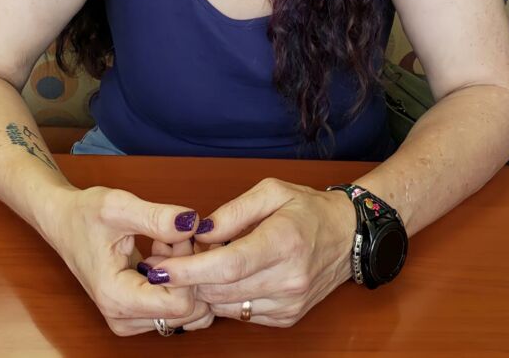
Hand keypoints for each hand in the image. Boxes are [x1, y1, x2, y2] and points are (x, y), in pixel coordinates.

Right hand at [51, 186, 213, 335]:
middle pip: (186, 308)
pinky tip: (161, 251)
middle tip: (170, 236)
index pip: (180, 303)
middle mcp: (124, 318)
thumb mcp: (119, 206)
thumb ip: (156, 217)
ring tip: (162, 243)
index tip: (174, 237)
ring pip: (184, 306)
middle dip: (187, 269)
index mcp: (117, 298)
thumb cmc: (84, 214)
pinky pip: (175, 302)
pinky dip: (178, 276)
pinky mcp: (136, 311)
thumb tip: (192, 223)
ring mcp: (130, 318)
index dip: (186, 266)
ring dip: (183, 272)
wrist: (64, 221)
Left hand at [148, 177, 355, 327]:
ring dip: (202, 289)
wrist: (349, 236)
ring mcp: (288, 303)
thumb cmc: (308, 208)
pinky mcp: (286, 317)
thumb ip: (233, 212)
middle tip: (165, 260)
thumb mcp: (271, 191)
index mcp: (283, 242)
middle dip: (186, 279)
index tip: (160, 268)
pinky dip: (223, 298)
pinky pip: (240, 314)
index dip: (189, 270)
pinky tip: (221, 277)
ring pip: (227, 307)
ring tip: (194, 264)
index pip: (228, 266)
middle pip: (221, 290)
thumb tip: (199, 232)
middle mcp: (287, 279)